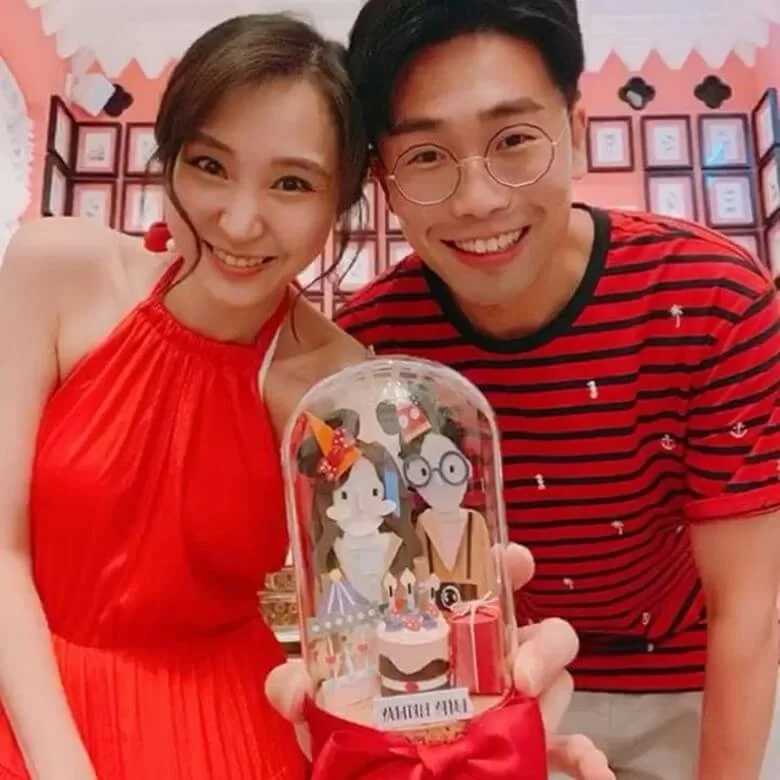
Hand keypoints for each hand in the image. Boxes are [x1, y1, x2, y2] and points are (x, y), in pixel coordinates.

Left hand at [266, 543, 613, 779]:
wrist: (377, 772)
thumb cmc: (361, 721)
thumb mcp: (327, 700)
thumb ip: (301, 687)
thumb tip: (287, 686)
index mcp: (449, 631)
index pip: (487, 583)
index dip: (505, 564)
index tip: (512, 559)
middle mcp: (489, 660)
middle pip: (538, 630)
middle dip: (542, 634)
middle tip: (518, 660)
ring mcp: (513, 704)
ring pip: (557, 681)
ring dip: (555, 685)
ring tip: (529, 698)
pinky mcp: (524, 746)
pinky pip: (569, 744)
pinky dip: (584, 754)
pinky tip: (592, 768)